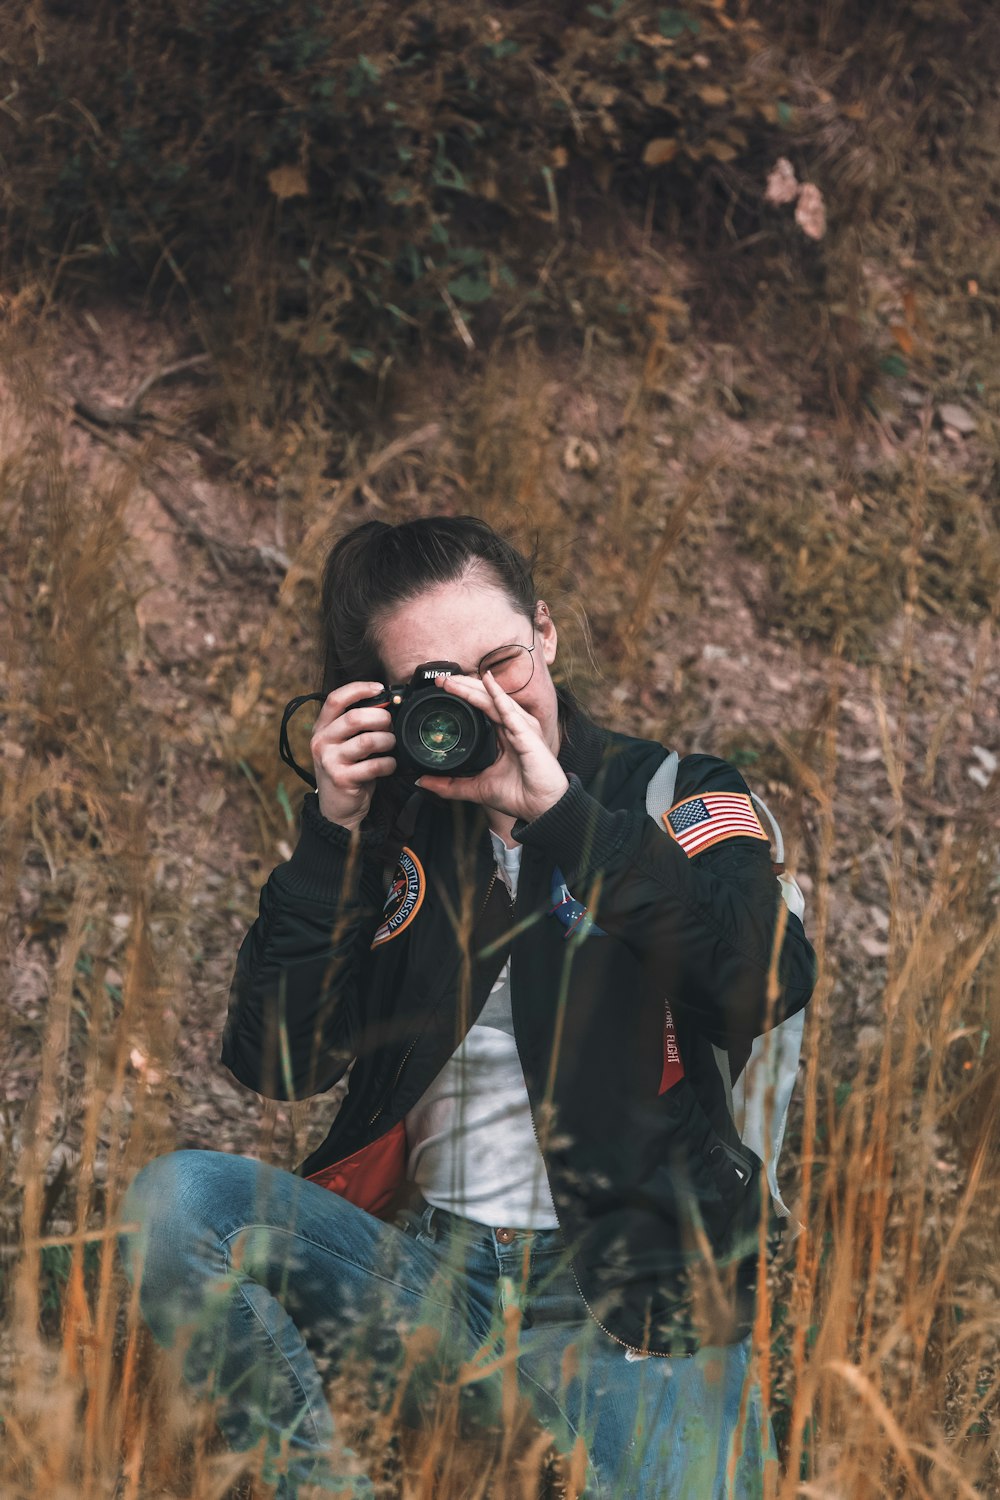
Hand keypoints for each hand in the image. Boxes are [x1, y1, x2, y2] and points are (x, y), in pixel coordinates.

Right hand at [309, 681, 395, 830]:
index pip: (335, 699)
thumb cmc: (348, 769)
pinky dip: (388, 764)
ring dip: (387, 741)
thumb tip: (387, 704)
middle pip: (354, 718)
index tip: (380, 688)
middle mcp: (321, 741)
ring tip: (392, 745)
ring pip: (367, 741)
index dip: (359, 689)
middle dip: (381, 718)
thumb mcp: (345, 744)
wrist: (337, 807)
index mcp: (322, 727)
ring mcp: (329, 761)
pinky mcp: (342, 778)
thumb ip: (357, 725)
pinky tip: (390, 765)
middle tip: (391, 726)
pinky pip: (373, 765)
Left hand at [415, 671, 568, 823]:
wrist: (542, 810)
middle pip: (487, 698)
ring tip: (453, 680)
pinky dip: (498, 696)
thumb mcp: (477, 788)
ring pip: (494, 700)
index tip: (441, 689)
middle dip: (464, 686)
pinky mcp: (528, 735)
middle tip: (441, 679)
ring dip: (473, 688)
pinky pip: (510, 712)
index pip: (482, 707)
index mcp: (505, 733)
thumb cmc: (519, 796)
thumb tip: (422, 782)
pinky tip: (487, 682)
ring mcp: (522, 728)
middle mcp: (515, 726)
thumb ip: (450, 785)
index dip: (463, 695)